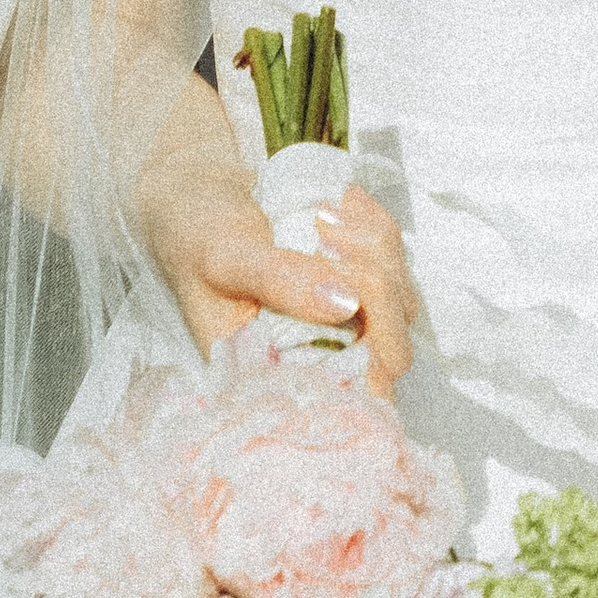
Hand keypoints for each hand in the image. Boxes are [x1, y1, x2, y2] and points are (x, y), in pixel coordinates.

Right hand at [136, 134, 420, 397]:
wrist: (196, 193)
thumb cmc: (196, 236)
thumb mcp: (224, 257)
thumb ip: (277, 280)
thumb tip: (345, 303)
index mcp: (275, 374)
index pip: (348, 404)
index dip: (370, 369)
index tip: (351, 305)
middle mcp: (315, 356)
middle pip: (391, 353)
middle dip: (376, 287)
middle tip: (327, 235)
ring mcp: (344, 321)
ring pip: (401, 304)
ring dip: (375, 249)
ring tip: (322, 214)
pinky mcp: (359, 283)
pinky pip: (398, 264)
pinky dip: (377, 229)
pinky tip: (340, 205)